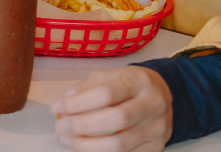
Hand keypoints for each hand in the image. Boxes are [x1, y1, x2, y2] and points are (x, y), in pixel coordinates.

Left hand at [52, 66, 172, 150]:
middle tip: (62, 126)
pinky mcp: (156, 146)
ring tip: (69, 139)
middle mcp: (153, 104)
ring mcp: (157, 128)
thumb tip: (64, 103)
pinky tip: (86, 147)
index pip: (107, 93)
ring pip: (119, 144)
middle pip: (116, 119)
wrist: (162, 95)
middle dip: (83, 125)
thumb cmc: (131, 85)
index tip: (58, 107)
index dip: (78, 103)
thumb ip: (87, 87)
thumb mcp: (111, 75)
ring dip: (88, 145)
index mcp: (140, 80)